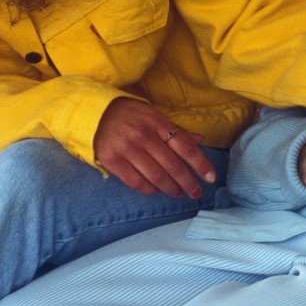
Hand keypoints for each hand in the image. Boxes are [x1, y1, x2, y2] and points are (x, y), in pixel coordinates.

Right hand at [93, 97, 216, 197]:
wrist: (95, 113)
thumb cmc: (130, 115)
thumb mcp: (154, 115)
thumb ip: (176, 130)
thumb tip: (201, 141)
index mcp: (157, 121)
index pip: (185, 146)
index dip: (200, 164)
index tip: (210, 177)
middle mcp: (143, 135)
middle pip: (173, 165)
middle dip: (188, 182)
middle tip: (196, 192)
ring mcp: (126, 148)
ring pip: (156, 176)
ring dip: (171, 188)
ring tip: (179, 192)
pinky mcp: (112, 160)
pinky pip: (136, 182)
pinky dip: (150, 189)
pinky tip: (157, 190)